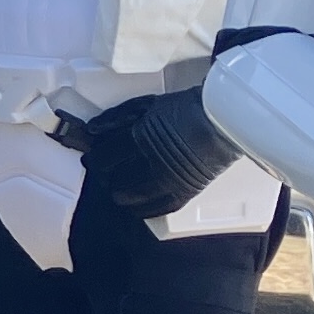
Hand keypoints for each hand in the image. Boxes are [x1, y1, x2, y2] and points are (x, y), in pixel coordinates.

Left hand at [77, 90, 243, 218]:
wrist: (222, 120)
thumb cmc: (186, 108)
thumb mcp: (148, 105)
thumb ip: (118, 117)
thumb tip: (92, 129)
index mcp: (141, 137)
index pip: (106, 157)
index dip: (95, 160)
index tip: (92, 159)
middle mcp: (152, 161)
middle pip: (116, 179)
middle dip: (106, 178)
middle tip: (106, 174)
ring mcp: (169, 179)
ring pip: (132, 197)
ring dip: (121, 195)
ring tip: (118, 190)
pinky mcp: (185, 192)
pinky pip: (158, 208)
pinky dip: (143, 209)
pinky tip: (137, 206)